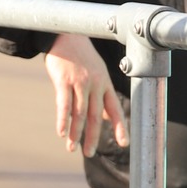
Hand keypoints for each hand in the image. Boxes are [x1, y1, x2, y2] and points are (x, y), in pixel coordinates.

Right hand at [44, 33, 128, 156]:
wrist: (64, 34)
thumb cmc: (80, 55)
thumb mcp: (97, 72)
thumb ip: (102, 95)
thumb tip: (108, 116)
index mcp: (105, 83)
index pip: (115, 108)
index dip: (120, 126)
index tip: (125, 143)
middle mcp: (95, 84)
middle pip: (95, 115)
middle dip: (92, 136)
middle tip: (89, 153)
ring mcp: (79, 82)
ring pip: (79, 113)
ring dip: (75, 133)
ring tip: (72, 148)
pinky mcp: (63, 80)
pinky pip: (64, 104)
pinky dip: (62, 120)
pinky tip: (61, 133)